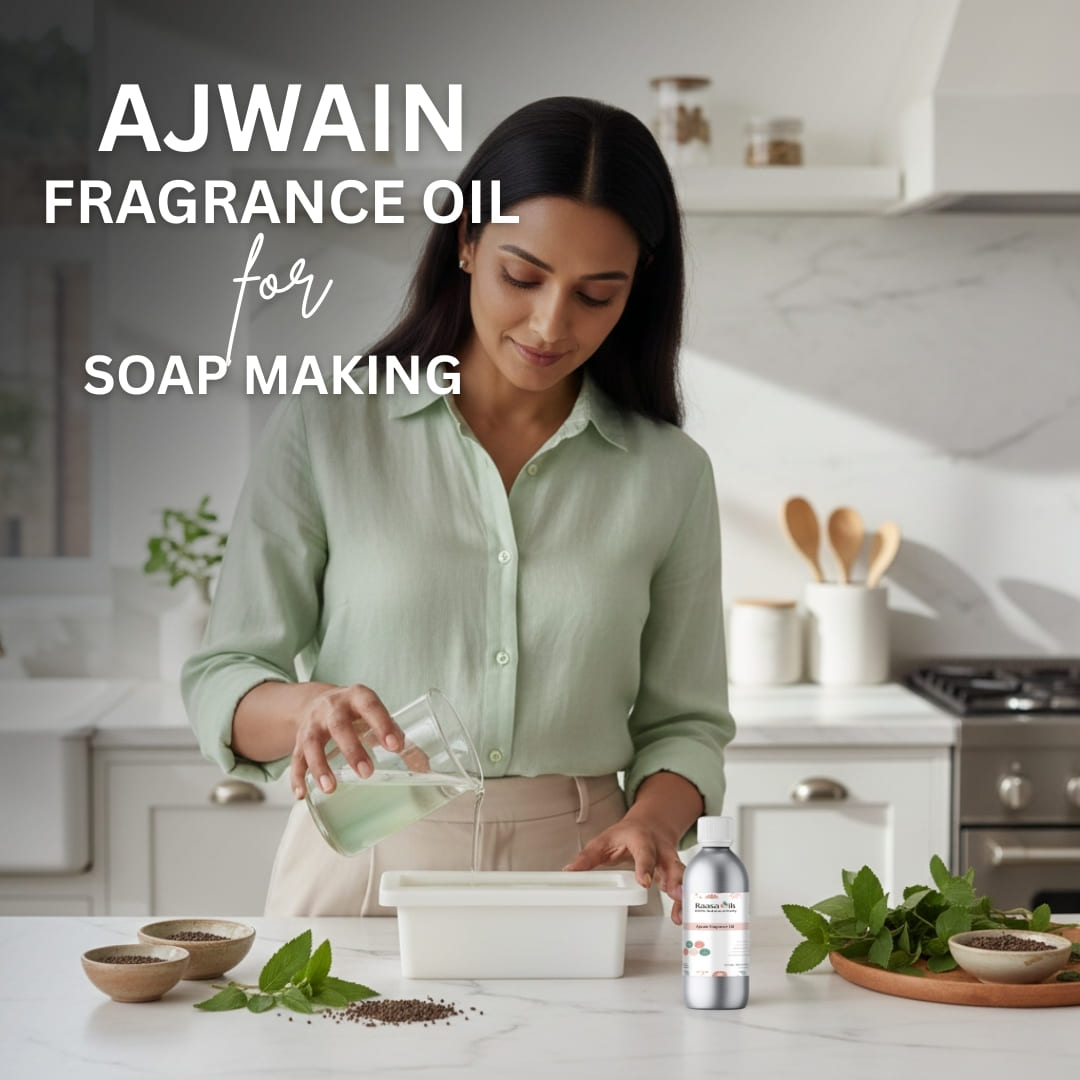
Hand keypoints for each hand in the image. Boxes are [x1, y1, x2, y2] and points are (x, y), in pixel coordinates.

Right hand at [287, 683, 402, 799]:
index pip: (371, 706)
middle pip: (339, 726)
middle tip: (366, 773)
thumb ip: (398, 738)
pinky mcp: (298, 741)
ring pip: (311, 743)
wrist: (317, 701)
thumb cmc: (357, 713)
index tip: (395, 746)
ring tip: (331, 788)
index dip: (383, 724)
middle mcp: (332, 707)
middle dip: (352, 749)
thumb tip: (425, 769)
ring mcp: (312, 723)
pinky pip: (295, 759)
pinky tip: (302, 795)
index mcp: (358, 697)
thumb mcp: (376, 716)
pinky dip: (297, 777)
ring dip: (320, 766)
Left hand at [563, 814, 685, 925]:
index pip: (644, 852)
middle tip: (676, 893)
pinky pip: (682, 887)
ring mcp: (670, 863)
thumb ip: (588, 857)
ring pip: (681, 877)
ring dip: (682, 894)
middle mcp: (661, 850)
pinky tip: (680, 916)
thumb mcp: (604, 841)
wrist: (651, 824)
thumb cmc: (626, 834)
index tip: (644, 882)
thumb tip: (569, 871)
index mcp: (642, 839)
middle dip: (676, 879)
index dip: (645, 866)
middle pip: (671, 863)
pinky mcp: (675, 875)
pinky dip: (683, 902)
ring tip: (680, 913)